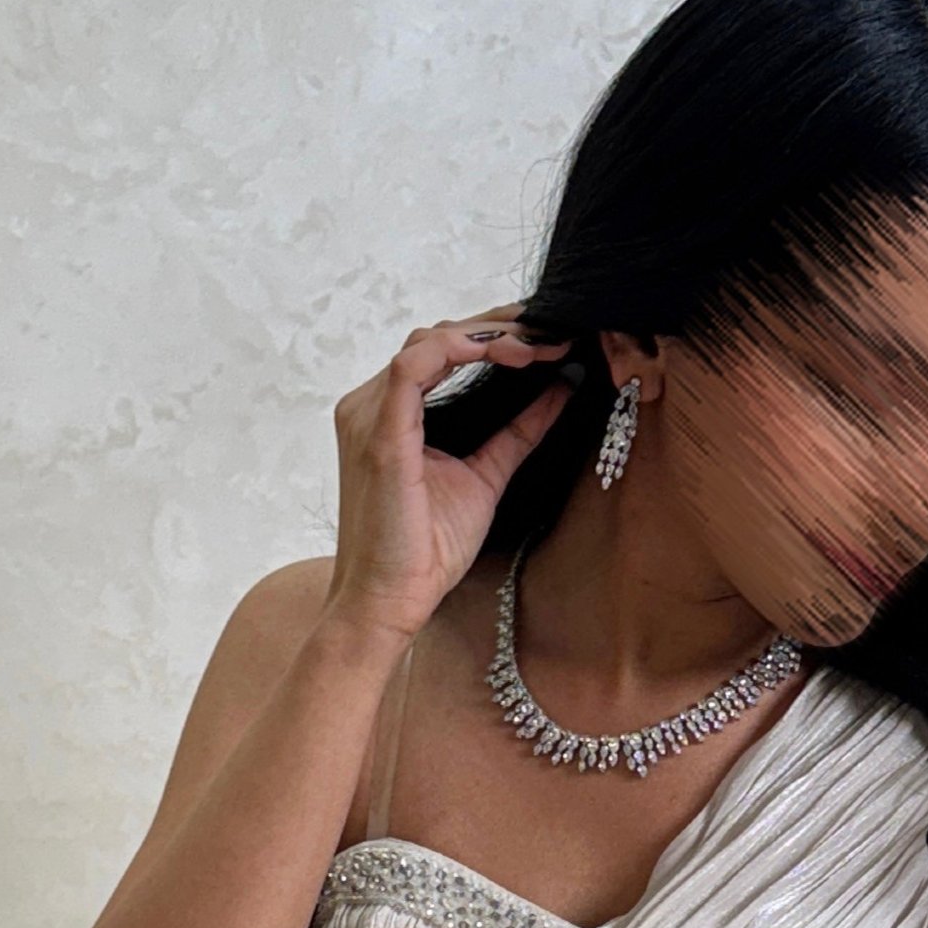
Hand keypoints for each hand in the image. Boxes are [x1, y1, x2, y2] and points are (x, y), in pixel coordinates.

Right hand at [324, 305, 576, 652]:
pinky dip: (462, 349)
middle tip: (552, 334)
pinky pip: (414, 366)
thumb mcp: (485, 476)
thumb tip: (559, 389)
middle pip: (437, 336)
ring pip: (429, 341)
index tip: (548, 340)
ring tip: (538, 346)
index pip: (441, 350)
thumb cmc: (423, 550)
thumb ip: (516, 432)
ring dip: (489, 336)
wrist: (390, 600)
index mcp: (390, 413)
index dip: (497, 336)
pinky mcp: (378, 433)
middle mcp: (370, 405)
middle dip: (500, 327)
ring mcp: (369, 415)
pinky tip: (506, 353)